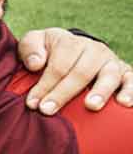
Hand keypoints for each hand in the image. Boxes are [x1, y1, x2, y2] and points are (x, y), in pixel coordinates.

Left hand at [18, 29, 132, 115]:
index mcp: (71, 42)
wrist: (73, 50)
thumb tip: (36, 63)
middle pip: (81, 72)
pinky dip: (131, 91)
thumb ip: (30, 48)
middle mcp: (94, 50)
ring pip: (109, 76)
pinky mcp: (125, 74)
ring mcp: (111, 62)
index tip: (32, 103)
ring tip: (91, 106)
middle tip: (47, 110)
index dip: (45, 84)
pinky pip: (132, 81)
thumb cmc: (48, 51)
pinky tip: (124, 103)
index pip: (59, 65)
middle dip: (63, 93)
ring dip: (100, 91)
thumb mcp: (35, 43)